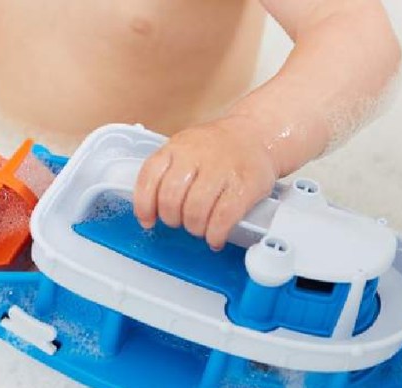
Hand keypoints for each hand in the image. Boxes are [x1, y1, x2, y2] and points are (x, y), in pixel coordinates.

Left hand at [133, 116, 277, 249]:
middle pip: (171, 199)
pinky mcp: (245, 185)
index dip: (144, 205)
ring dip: (194, 228)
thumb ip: (168, 173)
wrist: (257, 135)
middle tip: (181, 223)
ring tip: (200, 229)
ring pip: (195, 211)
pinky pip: (222, 218)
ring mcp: (222, 169)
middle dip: (172, 220)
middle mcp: (197, 155)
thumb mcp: (186, 148)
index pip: (149, 178)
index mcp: (177, 147)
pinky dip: (215, 234)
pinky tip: (215, 238)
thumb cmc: (218, 148)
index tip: (148, 221)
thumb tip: (149, 213)